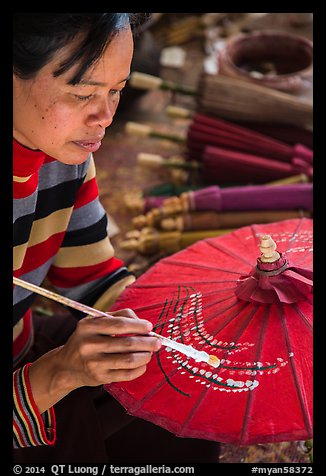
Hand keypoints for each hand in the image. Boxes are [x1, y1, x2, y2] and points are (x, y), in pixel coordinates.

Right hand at [28, 309, 160, 412]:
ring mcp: (94, 363)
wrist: (66, 366)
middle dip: (147, 342)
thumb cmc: (87, 340)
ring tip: (151, 353)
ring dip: (145, 356)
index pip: (119, 324)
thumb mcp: (94, 323)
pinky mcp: (99, 378)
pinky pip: (126, 374)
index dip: (137, 325)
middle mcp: (88, 345)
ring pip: (128, 360)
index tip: (149, 327)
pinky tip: (143, 364)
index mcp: (87, 327)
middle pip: (126, 343)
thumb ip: (118, 317)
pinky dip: (139, 369)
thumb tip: (143, 324)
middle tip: (158, 342)